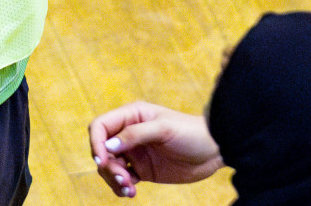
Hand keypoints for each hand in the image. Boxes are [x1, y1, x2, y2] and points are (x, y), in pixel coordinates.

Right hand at [89, 102, 223, 198]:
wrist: (214, 151)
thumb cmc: (191, 133)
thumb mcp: (163, 129)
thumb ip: (135, 135)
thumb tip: (108, 146)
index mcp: (131, 116)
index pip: (101, 127)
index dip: (96, 143)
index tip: (103, 161)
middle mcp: (129, 134)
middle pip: (102, 150)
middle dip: (107, 166)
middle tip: (123, 178)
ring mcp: (135, 153)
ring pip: (110, 167)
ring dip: (113, 180)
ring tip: (129, 188)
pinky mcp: (142, 170)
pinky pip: (123, 179)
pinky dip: (122, 187)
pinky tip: (131, 192)